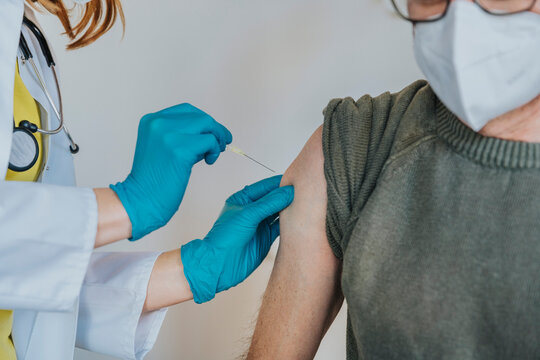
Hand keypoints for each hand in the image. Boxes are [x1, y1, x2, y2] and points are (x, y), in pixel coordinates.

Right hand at [110, 103, 231, 239]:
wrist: (141, 200)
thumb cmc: (153, 180)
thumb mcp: (163, 148)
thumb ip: (181, 136)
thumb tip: (209, 133)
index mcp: (151, 121)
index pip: (186, 110)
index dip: (203, 121)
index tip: (213, 132)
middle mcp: (159, 123)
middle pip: (199, 116)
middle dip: (215, 129)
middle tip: (222, 143)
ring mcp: (169, 135)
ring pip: (207, 125)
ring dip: (217, 139)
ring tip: (212, 154)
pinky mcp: (181, 149)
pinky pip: (209, 141)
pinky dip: (214, 150)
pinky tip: (208, 161)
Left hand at [181, 176, 293, 302]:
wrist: (219, 265)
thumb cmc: (224, 238)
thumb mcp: (247, 215)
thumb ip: (269, 203)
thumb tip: (287, 192)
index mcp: (243, 199)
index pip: (266, 186)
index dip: (280, 183)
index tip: (297, 181)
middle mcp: (252, 210)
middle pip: (274, 199)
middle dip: (287, 196)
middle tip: (305, 192)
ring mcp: (260, 224)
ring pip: (279, 213)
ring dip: (290, 210)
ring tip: (305, 205)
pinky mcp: (266, 238)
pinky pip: (281, 227)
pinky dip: (290, 224)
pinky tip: (299, 221)